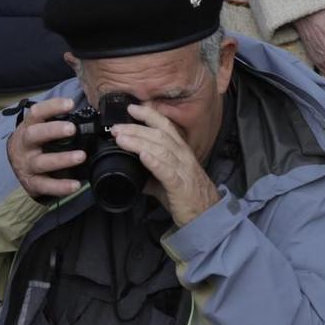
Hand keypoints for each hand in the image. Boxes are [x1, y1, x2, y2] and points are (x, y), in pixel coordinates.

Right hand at [6, 96, 86, 199]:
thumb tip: (82, 114)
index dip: (52, 107)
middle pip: (34, 135)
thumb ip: (54, 121)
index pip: (36, 113)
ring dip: (62, 159)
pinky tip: (75, 185)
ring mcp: (28, 165)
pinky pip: (46, 186)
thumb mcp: (37, 128)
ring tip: (81, 156)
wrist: (13, 165)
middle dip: (52, 130)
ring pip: (42, 162)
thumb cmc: (32, 143)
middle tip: (72, 128)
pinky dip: (61, 187)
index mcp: (28, 127)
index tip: (70, 104)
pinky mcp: (33, 183)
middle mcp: (25, 145)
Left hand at [113, 103, 220, 226]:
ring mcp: (183, 170)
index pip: (165, 126)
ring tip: (122, 139)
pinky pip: (167, 171)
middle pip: (159, 135)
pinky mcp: (181, 186)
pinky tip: (143, 156)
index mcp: (180, 151)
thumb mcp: (168, 181)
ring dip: (139, 142)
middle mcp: (183, 156)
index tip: (132, 108)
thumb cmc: (188, 196)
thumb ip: (151, 174)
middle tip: (117, 128)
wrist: (208, 216)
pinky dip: (154, 162)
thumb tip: (133, 172)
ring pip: (161, 149)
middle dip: (136, 129)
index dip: (149, 114)